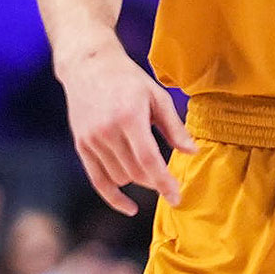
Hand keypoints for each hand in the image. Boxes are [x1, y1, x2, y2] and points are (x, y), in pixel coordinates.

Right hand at [60, 44, 194, 213]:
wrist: (89, 66)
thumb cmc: (129, 80)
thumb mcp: (158, 97)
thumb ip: (174, 127)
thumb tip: (193, 152)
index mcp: (129, 118)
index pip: (149, 160)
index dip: (164, 182)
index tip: (177, 197)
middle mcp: (107, 131)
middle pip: (135, 172)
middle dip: (155, 182)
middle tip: (171, 184)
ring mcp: (91, 140)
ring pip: (119, 177)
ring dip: (138, 181)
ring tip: (151, 172)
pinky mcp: (81, 145)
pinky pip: (97, 180)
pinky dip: (113, 196)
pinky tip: (129, 207)